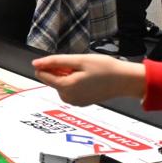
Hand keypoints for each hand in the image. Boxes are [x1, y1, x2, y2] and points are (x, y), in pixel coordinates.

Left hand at [31, 54, 146, 106]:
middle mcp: (67, 98)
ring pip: (60, 84)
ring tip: (86, 72)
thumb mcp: (78, 60)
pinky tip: (88, 78)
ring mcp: (74, 102)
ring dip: (68, 75)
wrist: (125, 80)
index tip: (66, 61)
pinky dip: (74, 82)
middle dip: (61, 70)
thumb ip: (55, 62)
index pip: (41, 75)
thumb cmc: (105, 69)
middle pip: (51, 79)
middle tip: (81, 66)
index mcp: (65, 88)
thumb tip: (35, 63)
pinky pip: (69, 89)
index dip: (50, 64)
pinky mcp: (80, 102)